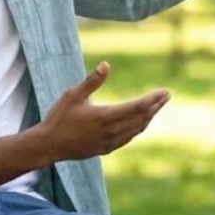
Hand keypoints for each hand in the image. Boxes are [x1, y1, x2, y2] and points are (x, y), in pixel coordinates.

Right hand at [37, 62, 168, 160]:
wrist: (48, 146)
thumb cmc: (58, 118)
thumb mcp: (73, 95)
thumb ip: (92, 81)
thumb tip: (106, 65)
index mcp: (105, 116)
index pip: (137, 108)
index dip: (152, 100)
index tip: (164, 92)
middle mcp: (111, 132)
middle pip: (141, 119)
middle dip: (155, 106)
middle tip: (166, 95)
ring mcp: (109, 143)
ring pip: (136, 129)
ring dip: (148, 117)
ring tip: (157, 106)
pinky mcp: (106, 149)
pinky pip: (128, 138)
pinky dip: (138, 128)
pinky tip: (140, 122)